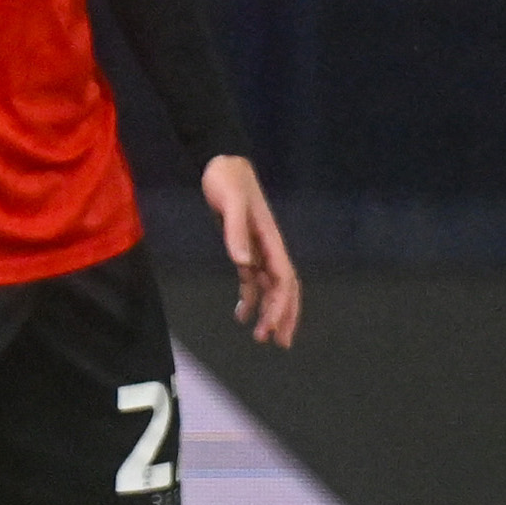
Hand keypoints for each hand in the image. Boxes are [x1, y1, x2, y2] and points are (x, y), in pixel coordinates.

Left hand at [201, 153, 300, 348]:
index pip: (284, 281)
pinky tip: (240, 314)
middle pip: (284, 289)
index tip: (272, 328)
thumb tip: (243, 263)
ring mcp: (258, 248)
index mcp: (271, 240)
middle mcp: (269, 248)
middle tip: (277, 342)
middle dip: (283, 316)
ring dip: (267, 311)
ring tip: (260, 336)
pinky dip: (249, 297)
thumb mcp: (229, 203)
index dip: (280, 306)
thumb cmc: (227, 180)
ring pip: (269, 288)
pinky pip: (252, 279)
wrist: (221, 162)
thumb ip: (235, 231)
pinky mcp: (244, 247)